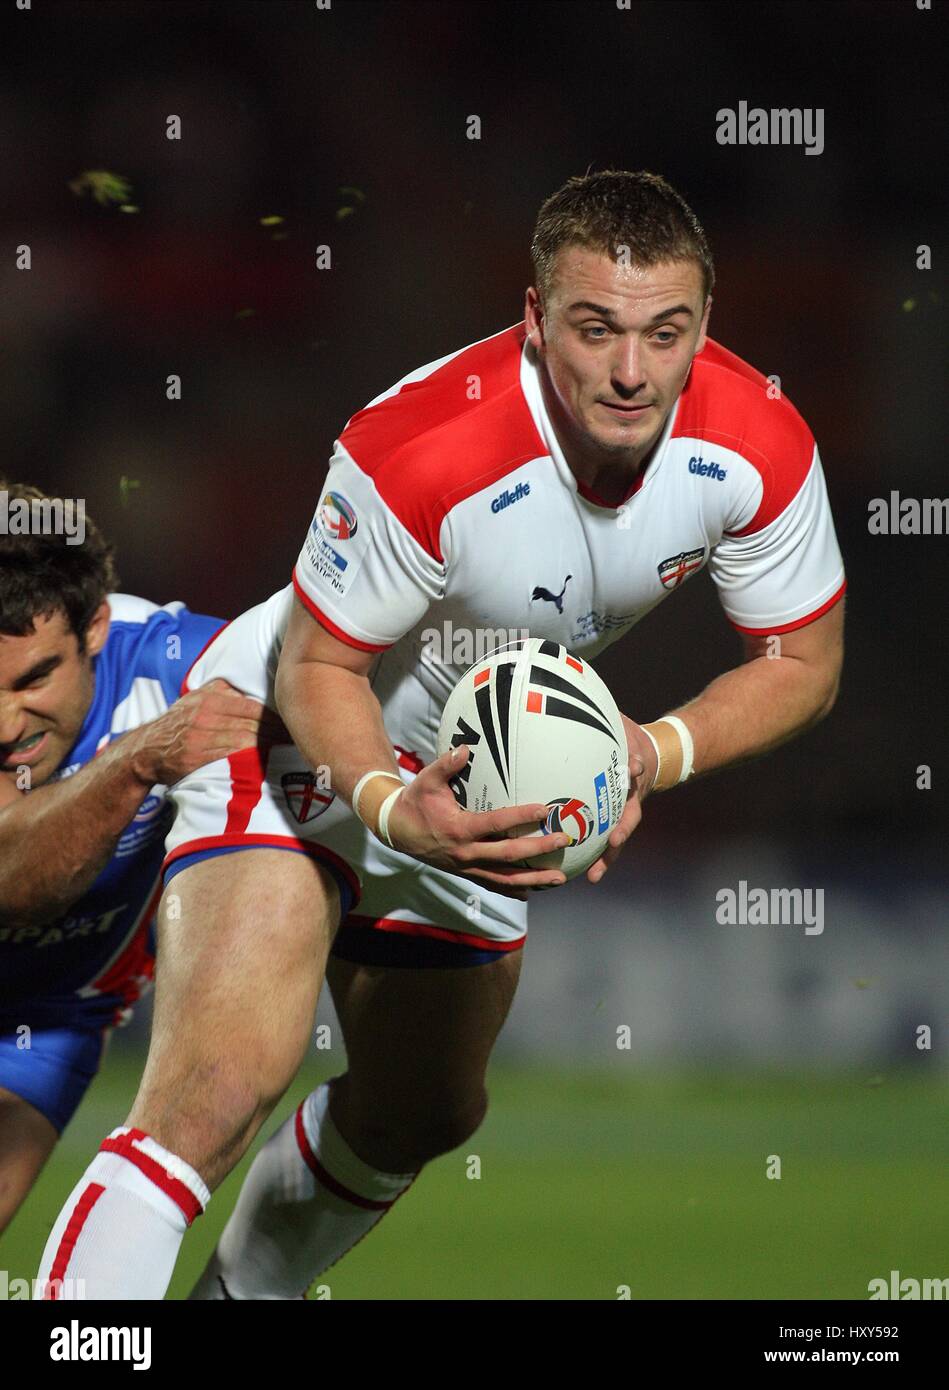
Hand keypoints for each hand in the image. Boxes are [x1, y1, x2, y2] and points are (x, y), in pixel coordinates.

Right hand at [125, 679, 286, 787]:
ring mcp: (200, 735)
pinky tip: (266, 758)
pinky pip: (230, 755)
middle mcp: (205, 714)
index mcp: (209, 698)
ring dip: (269, 744)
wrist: (146, 750)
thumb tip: (251, 687)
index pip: (251, 705)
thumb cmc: (178, 724)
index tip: (291, 719)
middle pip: (251, 722)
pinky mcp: (196, 756)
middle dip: (277, 730)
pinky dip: (250, 756)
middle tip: (296, 734)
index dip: (274, 715)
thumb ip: (221, 692)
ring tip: (287, 746)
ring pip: (244, 738)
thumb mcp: (196, 699)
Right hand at [385, 744, 570, 897]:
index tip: (544, 810)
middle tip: (562, 841)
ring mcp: (466, 867)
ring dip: (533, 879)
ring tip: (559, 877)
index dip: (520, 817)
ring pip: (504, 878)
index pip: (496, 824)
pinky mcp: (466, 874)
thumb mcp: (427, 780)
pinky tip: (533, 890)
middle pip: (508, 855)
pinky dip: (513, 890)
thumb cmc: (415, 802)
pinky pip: (493, 885)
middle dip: (537, 850)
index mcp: (458, 829)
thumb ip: (446, 764)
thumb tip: (465, 748)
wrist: (397, 830)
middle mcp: (465, 853)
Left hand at [586, 713, 657, 884]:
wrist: (654, 754)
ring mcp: (625, 810)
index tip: (635, 768)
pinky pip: (604, 840)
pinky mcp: (614, 820)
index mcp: (634, 770)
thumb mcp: (622, 723)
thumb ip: (608, 715)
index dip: (636, 769)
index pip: (638, 769)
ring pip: (618, 837)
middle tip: (613, 843)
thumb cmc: (629, 735)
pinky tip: (578, 874)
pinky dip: (596, 858)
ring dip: (608, 857)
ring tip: (594, 876)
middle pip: (630, 814)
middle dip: (622, 829)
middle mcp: (631, 794)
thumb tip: (579, 684)